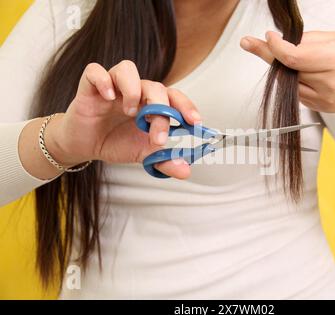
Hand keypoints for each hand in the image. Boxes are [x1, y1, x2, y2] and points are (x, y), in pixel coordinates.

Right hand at [46, 60, 201, 178]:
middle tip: (157, 136)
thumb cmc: (116, 142)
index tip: (195, 122)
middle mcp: (136, 91)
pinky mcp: (89, 88)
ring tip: (130, 112)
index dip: (186, 106)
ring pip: (127, 69)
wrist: (85, 146)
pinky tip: (108, 97)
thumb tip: (186, 170)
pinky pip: (94, 71)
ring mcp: (113, 87)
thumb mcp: (143, 155)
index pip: (174, 97)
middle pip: (155, 86)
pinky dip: (102, 80)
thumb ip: (165, 161)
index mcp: (152, 104)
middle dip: (161, 109)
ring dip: (134, 90)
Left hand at [241, 31, 334, 125]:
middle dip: (271, 55)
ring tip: (280, 54)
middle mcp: (329, 83)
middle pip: (287, 70)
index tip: (266, 37)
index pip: (293, 56)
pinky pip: (297, 93)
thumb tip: (281, 40)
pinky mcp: (322, 108)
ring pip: (289, 83)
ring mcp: (325, 99)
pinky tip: (299, 71)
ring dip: (280, 69)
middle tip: (252, 43)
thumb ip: (308, 41)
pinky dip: (293, 81)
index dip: (273, 47)